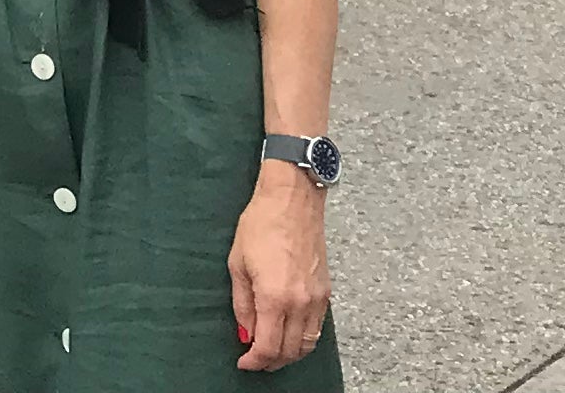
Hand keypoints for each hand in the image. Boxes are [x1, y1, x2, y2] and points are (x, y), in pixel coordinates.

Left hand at [229, 165, 328, 373]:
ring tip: (272, 352)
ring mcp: (317, 299)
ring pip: (307, 345)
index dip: (254, 361)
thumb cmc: (261, 225)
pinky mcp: (326, 292)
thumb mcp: (238, 264)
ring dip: (289, 355)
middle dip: (271, 362)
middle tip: (255, 360)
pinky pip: (318, 329)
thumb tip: (245, 333)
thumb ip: (242, 305)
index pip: (268, 347)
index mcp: (275, 297)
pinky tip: (290, 335)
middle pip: (290, 352)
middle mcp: (300, 303)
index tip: (244, 363)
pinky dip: (304, 340)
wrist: (292, 201)